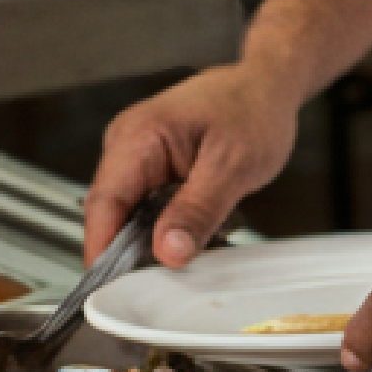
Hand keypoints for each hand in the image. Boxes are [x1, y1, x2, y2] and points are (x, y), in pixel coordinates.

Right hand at [85, 65, 302, 265]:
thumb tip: (167, 252)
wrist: (269, 85)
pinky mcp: (152, 164)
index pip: (103, 204)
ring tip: (188, 247)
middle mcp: (127, 143)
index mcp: (137, 136)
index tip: (114, 287)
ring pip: (130, 212)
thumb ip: (199, 210)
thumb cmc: (255, 109)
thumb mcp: (234, 166)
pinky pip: (147, 205)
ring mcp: (137, 153)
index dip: (104, 250)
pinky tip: (191, 230)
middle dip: (133, 248)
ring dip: (154, 236)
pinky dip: (166, 222)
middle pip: (112, 212)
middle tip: (164, 277)